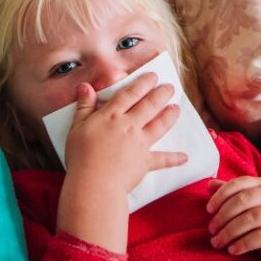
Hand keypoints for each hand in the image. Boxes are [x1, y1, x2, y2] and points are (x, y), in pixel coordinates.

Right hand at [64, 72, 184, 193]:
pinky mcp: (145, 162)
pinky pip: (163, 160)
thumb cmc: (81, 156)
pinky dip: (174, 158)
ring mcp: (140, 143)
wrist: (94, 183)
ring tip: (177, 108)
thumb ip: (83, 106)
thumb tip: (85, 86)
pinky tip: (184, 157)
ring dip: (170, 116)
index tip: (153, 76)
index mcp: (111, 116)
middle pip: (149, 105)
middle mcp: (129, 126)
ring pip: (159, 125)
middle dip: (161, 94)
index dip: (142, 83)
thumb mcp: (76, 127)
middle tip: (171, 87)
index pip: (130, 94)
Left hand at [206, 176, 260, 260]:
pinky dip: (243, 244)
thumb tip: (209, 184)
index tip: (208, 210)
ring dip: (229, 232)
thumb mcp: (248, 207)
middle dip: (223, 216)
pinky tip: (232, 250)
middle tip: (211, 230)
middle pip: (243, 200)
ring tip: (217, 242)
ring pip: (250, 219)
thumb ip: (231, 194)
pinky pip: (260, 236)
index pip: (238, 184)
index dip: (220, 196)